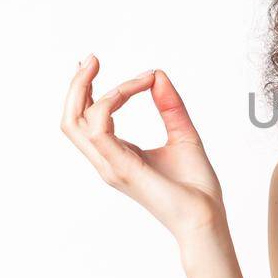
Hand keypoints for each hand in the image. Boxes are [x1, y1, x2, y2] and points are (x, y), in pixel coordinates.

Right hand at [60, 55, 223, 239]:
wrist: (205, 218)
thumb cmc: (196, 188)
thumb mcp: (184, 135)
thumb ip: (170, 107)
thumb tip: (159, 76)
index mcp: (118, 154)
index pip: (89, 118)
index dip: (96, 90)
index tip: (137, 74)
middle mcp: (108, 160)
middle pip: (71, 118)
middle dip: (76, 85)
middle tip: (91, 59)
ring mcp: (111, 165)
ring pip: (75, 122)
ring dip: (89, 89)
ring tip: (106, 69)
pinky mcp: (121, 168)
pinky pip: (98, 129)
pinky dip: (111, 103)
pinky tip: (132, 91)